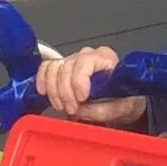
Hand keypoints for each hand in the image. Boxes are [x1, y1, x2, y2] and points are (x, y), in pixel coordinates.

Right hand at [32, 45, 147, 126]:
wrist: (121, 102)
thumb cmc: (124, 100)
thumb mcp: (120, 109)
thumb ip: (101, 110)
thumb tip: (80, 108)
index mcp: (106, 58)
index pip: (86, 62)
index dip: (79, 81)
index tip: (81, 99)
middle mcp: (89, 55)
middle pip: (67, 67)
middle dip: (66, 92)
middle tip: (72, 109)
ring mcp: (74, 60)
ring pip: (54, 68)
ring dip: (54, 90)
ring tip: (62, 106)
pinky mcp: (63, 68)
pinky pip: (46, 68)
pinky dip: (43, 81)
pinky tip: (45, 94)